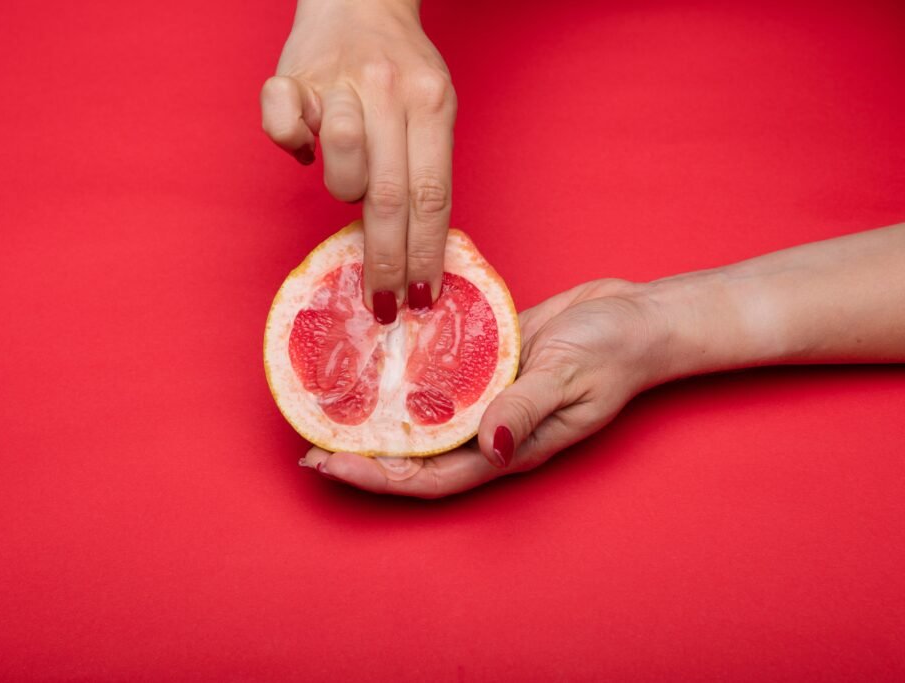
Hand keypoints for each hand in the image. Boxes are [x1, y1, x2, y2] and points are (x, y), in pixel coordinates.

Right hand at [261, 0, 455, 319]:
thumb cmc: (399, 66)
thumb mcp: (433, 107)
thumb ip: (426, 165)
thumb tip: (418, 247)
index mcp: (431, 102)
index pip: (432, 195)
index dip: (426, 253)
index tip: (422, 296)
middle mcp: (387, 91)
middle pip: (390, 194)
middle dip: (387, 259)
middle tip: (383, 300)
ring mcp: (338, 81)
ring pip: (340, 162)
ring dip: (343, 189)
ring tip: (349, 183)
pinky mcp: (291, 78)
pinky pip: (281, 126)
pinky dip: (290, 145)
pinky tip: (304, 146)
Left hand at [300, 279, 670, 497]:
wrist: (638, 319)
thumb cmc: (614, 352)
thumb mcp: (570, 375)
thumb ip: (527, 406)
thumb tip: (489, 445)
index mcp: (510, 447)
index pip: (431, 476)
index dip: (378, 478)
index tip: (328, 464)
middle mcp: (490, 430)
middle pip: (415, 456)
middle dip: (362, 455)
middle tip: (308, 442)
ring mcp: (487, 398)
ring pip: (422, 419)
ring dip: (378, 418)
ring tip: (330, 407)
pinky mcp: (488, 365)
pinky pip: (439, 377)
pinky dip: (406, 376)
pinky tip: (375, 361)